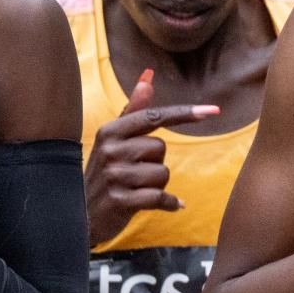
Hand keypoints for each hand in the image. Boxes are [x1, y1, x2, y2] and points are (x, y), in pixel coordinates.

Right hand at [84, 69, 218, 246]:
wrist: (80, 216)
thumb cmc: (106, 173)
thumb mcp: (114, 140)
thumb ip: (133, 109)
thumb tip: (148, 76)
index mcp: (110, 131)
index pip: (154, 117)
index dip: (184, 113)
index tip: (213, 110)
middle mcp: (110, 150)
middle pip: (161, 148)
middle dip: (156, 162)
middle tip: (134, 174)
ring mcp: (114, 176)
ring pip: (162, 173)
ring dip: (157, 185)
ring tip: (136, 189)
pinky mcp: (120, 201)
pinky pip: (160, 197)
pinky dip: (167, 203)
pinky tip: (159, 204)